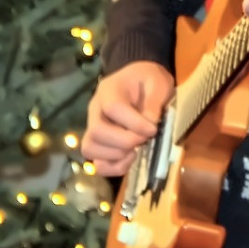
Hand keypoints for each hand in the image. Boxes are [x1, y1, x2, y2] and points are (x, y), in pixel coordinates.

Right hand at [82, 61, 174, 176]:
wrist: (138, 81)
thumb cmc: (148, 80)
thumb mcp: (158, 82)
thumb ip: (154, 100)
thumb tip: (149, 122)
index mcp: (109, 90)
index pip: (113, 108)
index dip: (133, 123)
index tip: (153, 128)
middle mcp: (95, 110)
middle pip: (96, 131)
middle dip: (124, 141)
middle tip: (145, 139)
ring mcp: (93, 128)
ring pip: (90, 148)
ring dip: (117, 155)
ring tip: (137, 149)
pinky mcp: (99, 144)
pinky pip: (97, 163)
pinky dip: (114, 167)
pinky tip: (131, 159)